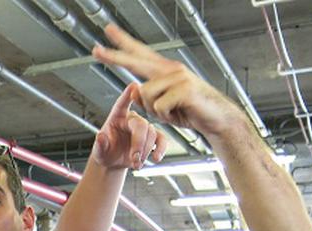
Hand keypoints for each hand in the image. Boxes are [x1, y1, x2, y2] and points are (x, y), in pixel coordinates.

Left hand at [91, 83, 167, 170]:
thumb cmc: (105, 152)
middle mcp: (131, 120)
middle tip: (134, 159)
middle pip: (141, 125)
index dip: (127, 96)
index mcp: (117, 117)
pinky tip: (156, 158)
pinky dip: (161, 149)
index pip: (121, 104)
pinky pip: (162, 140)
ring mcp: (143, 128)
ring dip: (146, 150)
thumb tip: (100, 136)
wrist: (113, 163)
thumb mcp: (98, 151)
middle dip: (139, 143)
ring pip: (152, 133)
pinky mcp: (152, 138)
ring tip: (136, 164)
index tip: (133, 86)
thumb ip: (100, 144)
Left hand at [92, 24, 241, 139]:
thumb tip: (135, 90)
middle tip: (96, 50)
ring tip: (172, 110)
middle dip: (115, 57)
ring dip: (155, 110)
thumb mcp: (162, 107)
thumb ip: (146, 98)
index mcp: (163, 71)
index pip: (139, 54)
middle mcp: (170, 69)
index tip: (108, 31)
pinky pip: (159, 106)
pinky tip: (178, 112)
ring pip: (146, 94)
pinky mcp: (184, 89)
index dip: (123, 43)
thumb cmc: (190, 111)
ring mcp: (178, 77)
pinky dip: (165, 115)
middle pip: (136, 61)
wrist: (216, 118)